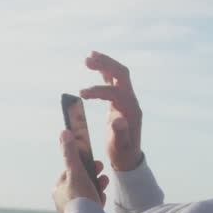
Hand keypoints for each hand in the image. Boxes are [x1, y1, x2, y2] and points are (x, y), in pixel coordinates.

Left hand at [52, 129, 109, 212]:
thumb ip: (70, 153)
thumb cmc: (81, 197)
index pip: (72, 171)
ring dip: (96, 187)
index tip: (97, 163)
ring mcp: (71, 210)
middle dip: (93, 176)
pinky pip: (90, 206)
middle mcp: (62, 200)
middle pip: (80, 182)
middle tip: (102, 173)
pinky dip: (97, 201)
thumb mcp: (76, 171)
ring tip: (104, 185)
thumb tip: (64, 132)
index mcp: (58, 188)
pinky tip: (101, 200)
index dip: (85, 165)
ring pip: (86, 193)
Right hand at [79, 51, 144, 171]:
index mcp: (131, 110)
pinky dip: (105, 71)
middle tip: (87, 60)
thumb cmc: (123, 152)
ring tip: (89, 56)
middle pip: (121, 74)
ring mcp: (126, 98)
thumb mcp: (120, 146)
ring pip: (118, 74)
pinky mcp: (120, 100)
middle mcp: (131, 100)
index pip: (115, 92)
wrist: (128, 156)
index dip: (99, 90)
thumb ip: (120, 134)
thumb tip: (118, 121)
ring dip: (105, 63)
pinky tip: (96, 64)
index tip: (81, 94)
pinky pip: (114, 80)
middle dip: (105, 65)